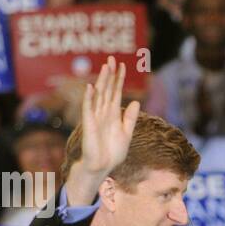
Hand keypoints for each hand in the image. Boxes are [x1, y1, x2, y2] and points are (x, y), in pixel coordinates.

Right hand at [67, 56, 139, 204]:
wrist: (102, 167)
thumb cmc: (112, 152)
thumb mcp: (126, 134)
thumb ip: (130, 118)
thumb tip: (137, 102)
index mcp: (113, 114)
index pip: (116, 92)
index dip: (119, 79)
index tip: (123, 65)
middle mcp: (103, 112)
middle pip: (107, 89)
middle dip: (110, 74)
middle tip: (112, 59)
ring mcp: (95, 117)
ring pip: (99, 95)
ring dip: (102, 81)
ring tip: (106, 67)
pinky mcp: (89, 124)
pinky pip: (88, 108)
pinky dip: (89, 98)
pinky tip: (91, 87)